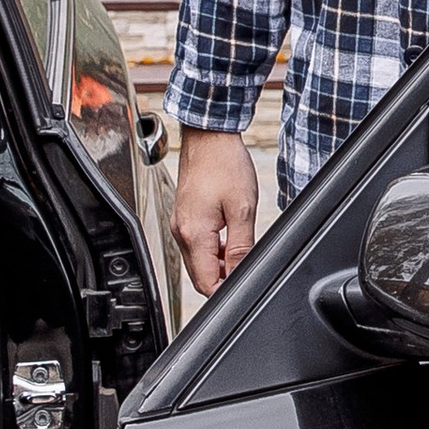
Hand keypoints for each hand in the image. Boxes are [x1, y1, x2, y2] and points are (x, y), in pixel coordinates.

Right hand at [172, 127, 258, 295]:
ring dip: (220, 265)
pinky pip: (197, 247)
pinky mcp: (184, 218)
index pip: (206, 284)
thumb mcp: (243, 208)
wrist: (209, 137)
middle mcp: (181, 233)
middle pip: (200, 277)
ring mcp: (180, 226)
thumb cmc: (225, 164)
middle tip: (248, 267)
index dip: (227, 291)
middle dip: (224, 280)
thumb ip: (242, 247)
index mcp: (193, 234)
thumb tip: (242, 274)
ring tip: (242, 250)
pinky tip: (230, 241)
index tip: (246, 285)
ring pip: (199, 263)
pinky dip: (214, 251)